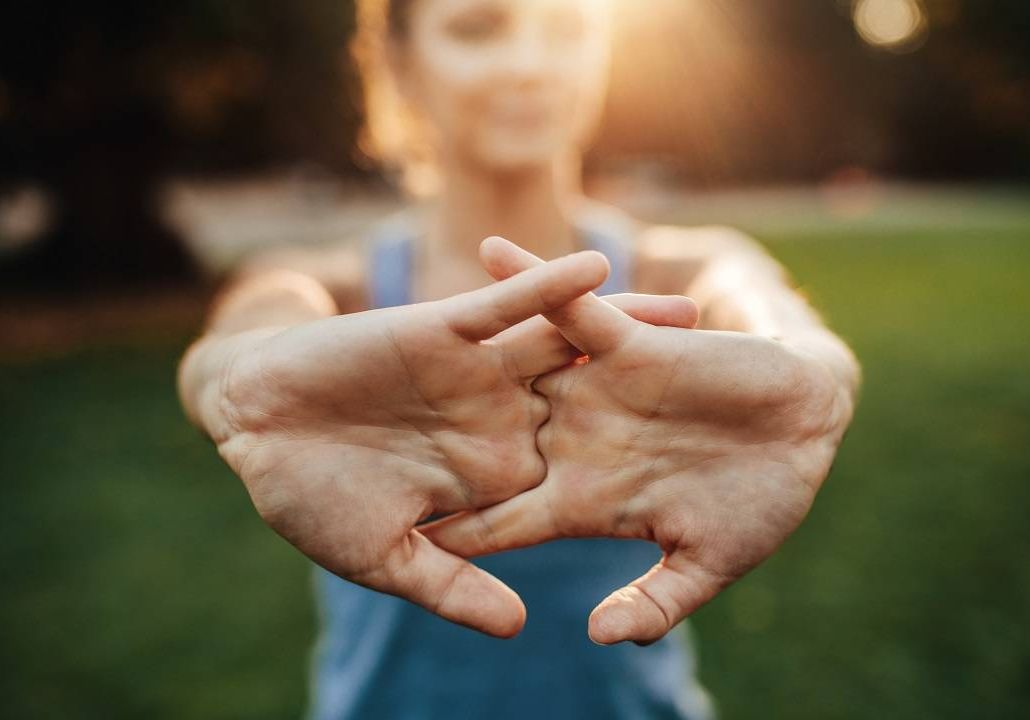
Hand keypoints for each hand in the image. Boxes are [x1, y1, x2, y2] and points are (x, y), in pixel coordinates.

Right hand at [200, 249, 697, 636]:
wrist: (253, 427)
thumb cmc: (309, 499)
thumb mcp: (386, 557)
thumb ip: (453, 586)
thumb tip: (521, 623)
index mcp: (492, 477)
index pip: (580, 476)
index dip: (643, 478)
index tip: (709, 479)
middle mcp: (497, 419)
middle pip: (596, 403)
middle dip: (659, 394)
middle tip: (738, 384)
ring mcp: (474, 373)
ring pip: (564, 347)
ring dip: (624, 327)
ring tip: (695, 312)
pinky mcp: (442, 331)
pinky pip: (504, 305)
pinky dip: (546, 286)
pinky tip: (598, 267)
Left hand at [423, 238, 854, 643]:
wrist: (808, 431)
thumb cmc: (762, 502)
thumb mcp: (708, 562)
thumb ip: (654, 600)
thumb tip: (595, 637)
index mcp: (584, 501)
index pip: (501, 521)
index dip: (451, 530)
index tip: (391, 538)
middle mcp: (575, 442)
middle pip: (482, 443)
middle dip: (422, 441)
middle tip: (352, 436)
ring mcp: (595, 391)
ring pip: (511, 369)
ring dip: (455, 353)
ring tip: (384, 329)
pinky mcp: (627, 345)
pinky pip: (570, 307)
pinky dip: (533, 280)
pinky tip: (486, 252)